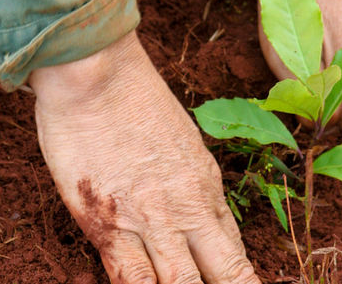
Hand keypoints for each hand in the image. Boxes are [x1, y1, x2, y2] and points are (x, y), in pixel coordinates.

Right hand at [29, 31, 260, 282]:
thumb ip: (187, 178)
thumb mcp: (180, 138)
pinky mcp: (110, 227)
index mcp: (206, 185)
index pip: (232, 246)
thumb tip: (191, 204)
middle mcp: (188, 208)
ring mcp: (152, 221)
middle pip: (223, 271)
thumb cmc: (135, 98)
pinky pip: (132, 279)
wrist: (99, 76)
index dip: (242, 276)